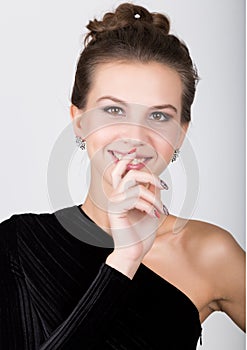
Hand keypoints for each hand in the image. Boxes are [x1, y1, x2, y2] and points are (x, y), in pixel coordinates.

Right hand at [105, 150, 168, 277]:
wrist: (135, 252)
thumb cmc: (141, 234)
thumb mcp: (151, 208)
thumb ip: (151, 192)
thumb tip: (155, 179)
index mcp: (123, 194)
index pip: (121, 170)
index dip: (129, 159)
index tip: (142, 156)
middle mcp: (116, 195)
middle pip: (127, 171)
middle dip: (148, 175)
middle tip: (161, 185)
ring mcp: (114, 201)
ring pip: (134, 185)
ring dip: (152, 196)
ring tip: (159, 209)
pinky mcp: (115, 209)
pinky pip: (135, 198)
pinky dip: (148, 205)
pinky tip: (152, 215)